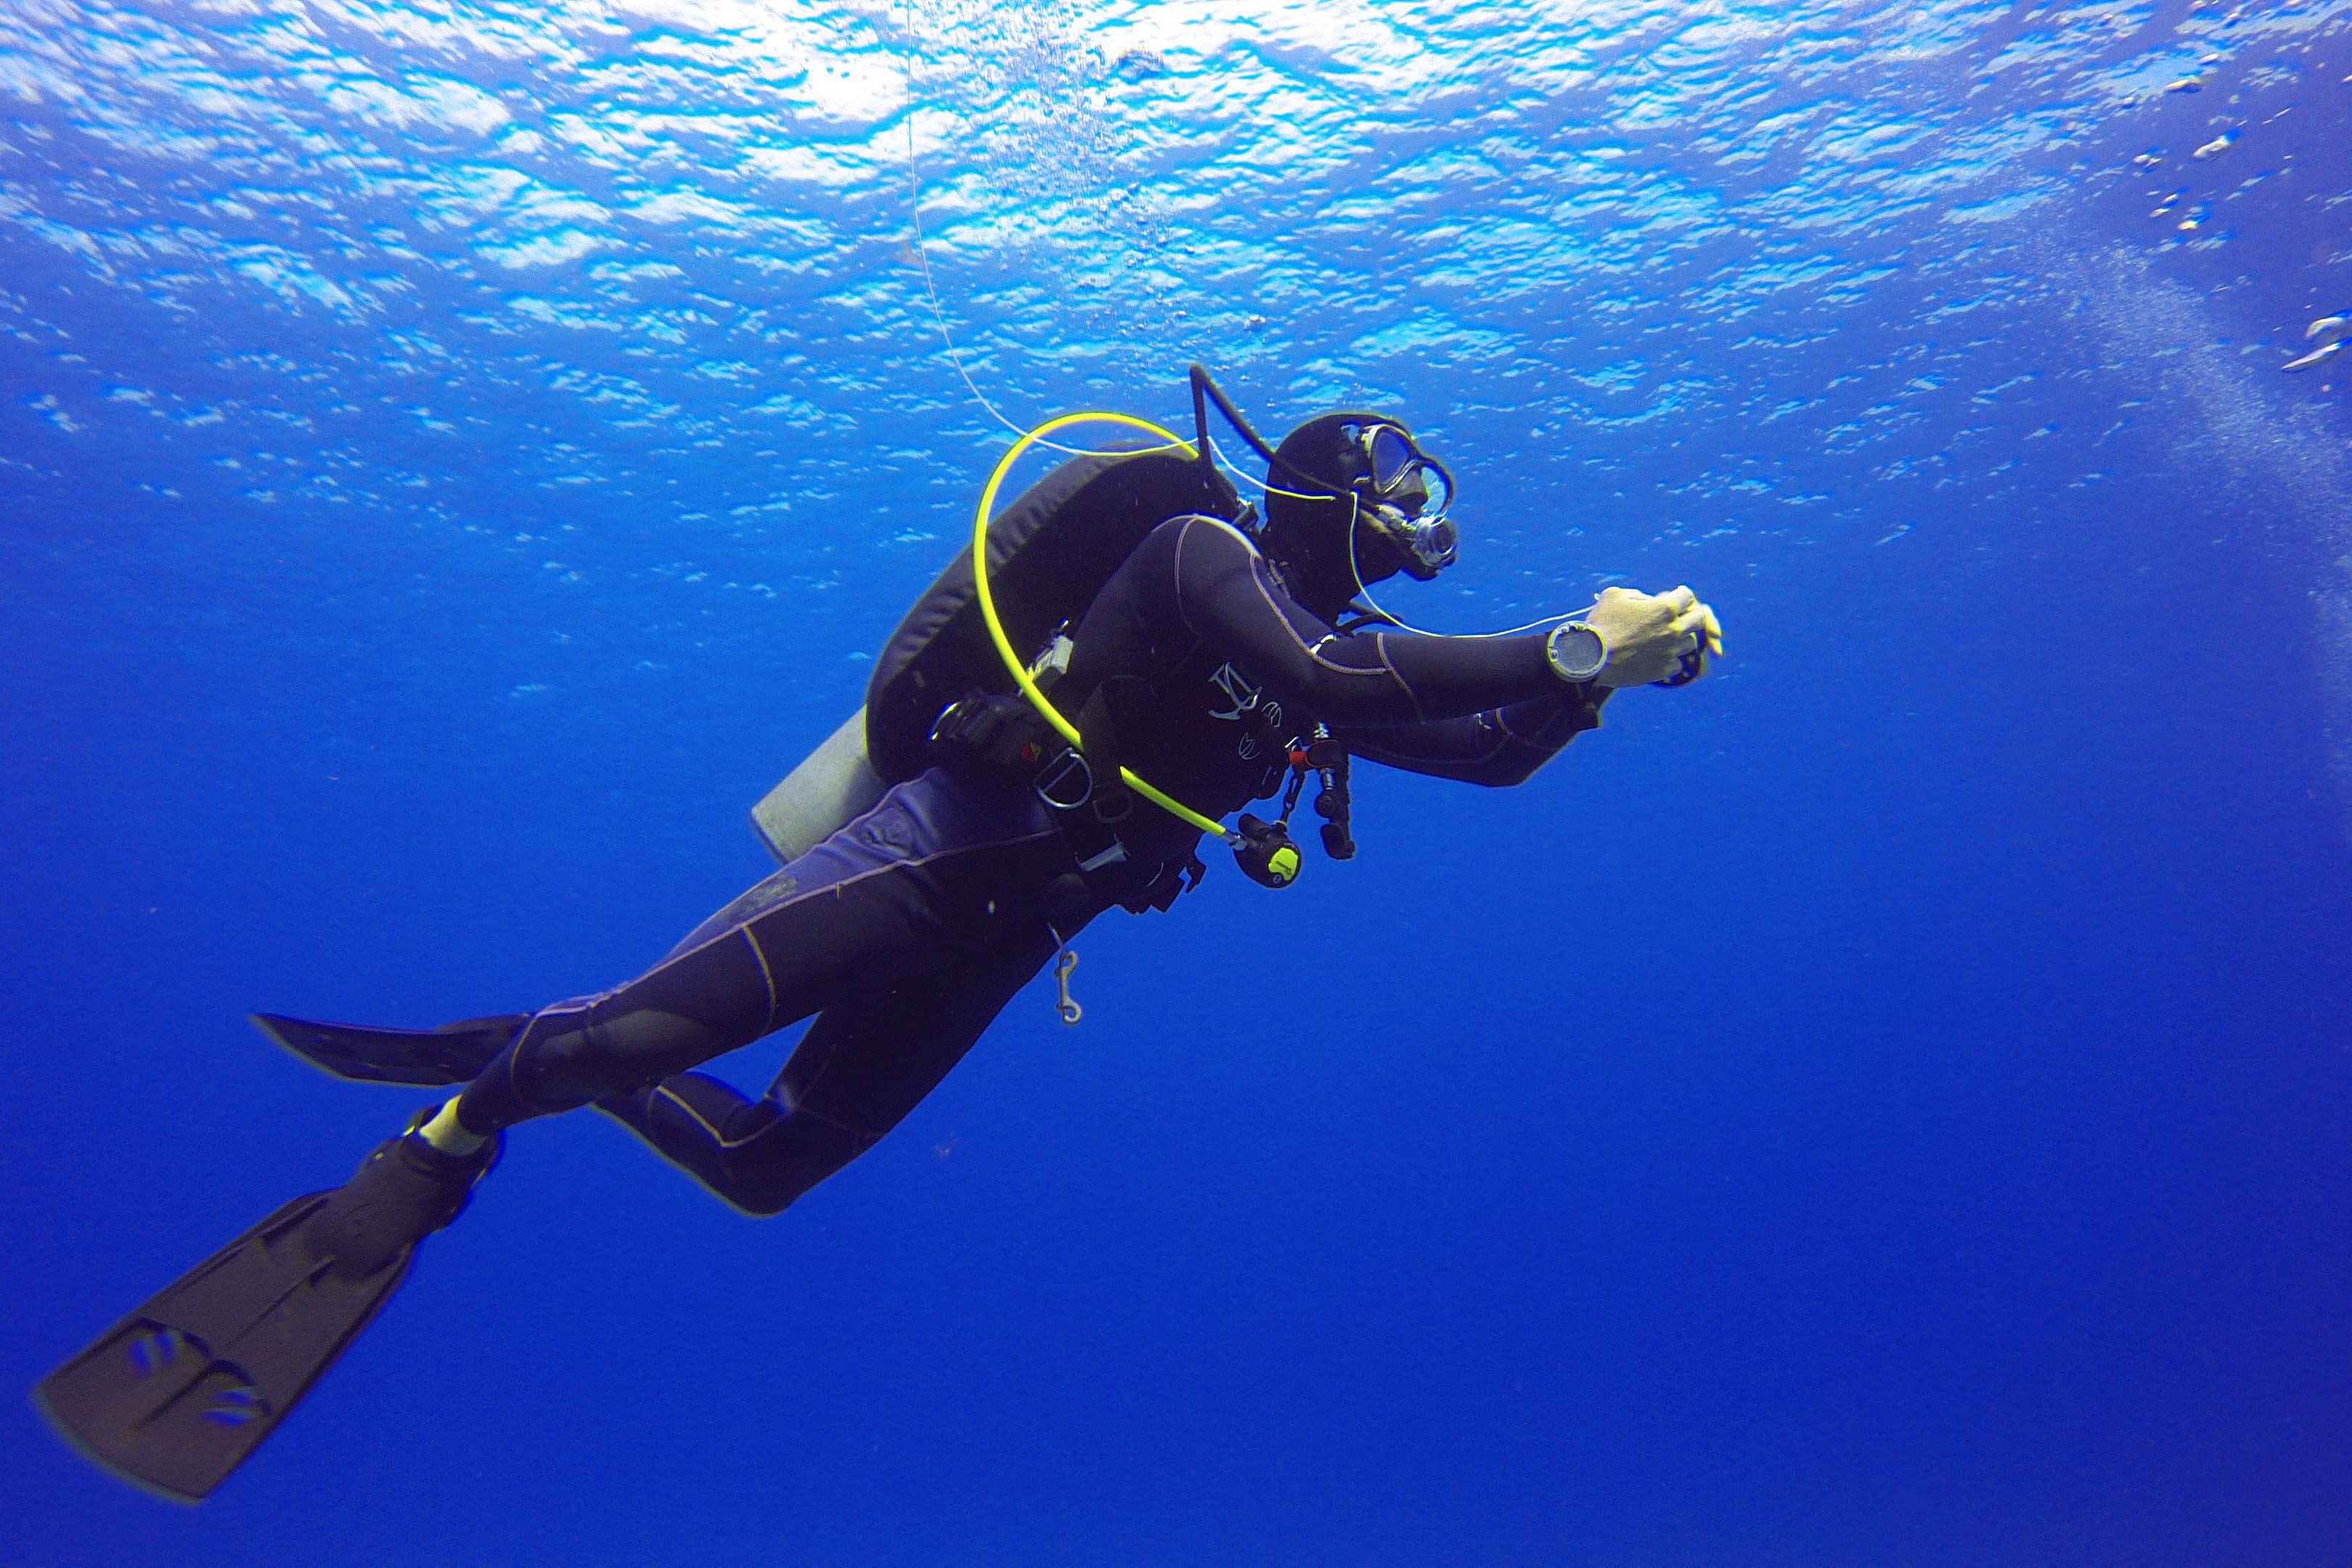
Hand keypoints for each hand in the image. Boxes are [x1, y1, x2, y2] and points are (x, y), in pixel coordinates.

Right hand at [1584, 584, 1723, 687]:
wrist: (1589, 657)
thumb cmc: (1601, 623)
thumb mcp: (1615, 595)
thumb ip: (1638, 595)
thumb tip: (1648, 601)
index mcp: (1665, 608)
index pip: (1687, 596)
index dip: (1681, 594)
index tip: (1676, 596)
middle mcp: (1673, 630)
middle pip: (1698, 620)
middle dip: (1691, 615)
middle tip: (1680, 617)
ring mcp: (1670, 652)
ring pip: (1689, 643)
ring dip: (1680, 638)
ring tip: (1665, 638)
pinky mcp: (1662, 670)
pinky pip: (1676, 664)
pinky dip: (1669, 659)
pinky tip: (1657, 656)